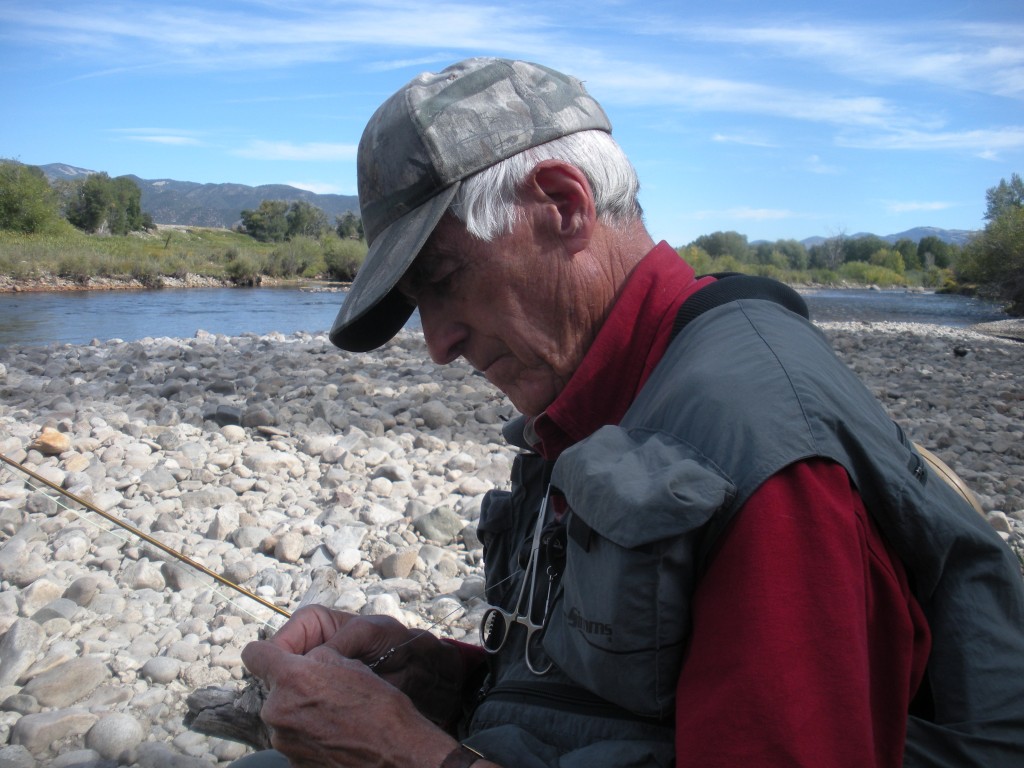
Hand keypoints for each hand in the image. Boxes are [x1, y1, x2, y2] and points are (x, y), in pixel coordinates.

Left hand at [242, 637, 456, 767]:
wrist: (394, 755)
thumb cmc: (379, 708)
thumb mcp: (351, 664)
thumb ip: (318, 656)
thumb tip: (306, 659)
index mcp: (291, 679)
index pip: (255, 653)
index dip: (269, 651)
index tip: (283, 656)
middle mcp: (278, 711)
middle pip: (275, 690)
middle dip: (295, 688)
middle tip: (328, 691)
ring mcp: (283, 741)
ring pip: (285, 716)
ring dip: (303, 712)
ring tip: (337, 716)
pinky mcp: (292, 763)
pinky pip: (295, 739)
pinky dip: (311, 736)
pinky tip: (337, 736)